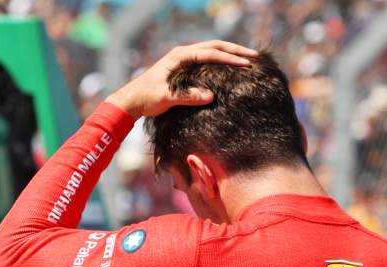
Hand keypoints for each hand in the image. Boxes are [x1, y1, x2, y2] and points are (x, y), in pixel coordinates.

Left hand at [104, 41, 257, 118]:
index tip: (246, 64)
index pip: (210, 53)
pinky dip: (220, 61)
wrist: (132, 100)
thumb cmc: (147, 98)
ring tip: (247, 59)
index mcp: (180, 56)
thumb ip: (188, 96)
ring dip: (229, 54)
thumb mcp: (166, 97)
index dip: (230, 58)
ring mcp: (183, 60)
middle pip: (214, 46)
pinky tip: (230, 68)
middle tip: (254, 57)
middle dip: (235, 50)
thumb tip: (211, 96)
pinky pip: (206, 60)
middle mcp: (182, 53)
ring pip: (211, 51)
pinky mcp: (183, 68)